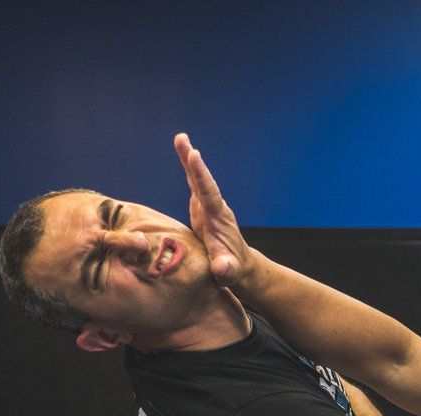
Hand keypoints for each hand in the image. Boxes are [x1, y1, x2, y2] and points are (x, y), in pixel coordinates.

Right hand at [173, 132, 253, 285]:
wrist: (240, 266)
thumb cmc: (233, 270)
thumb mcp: (229, 272)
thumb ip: (225, 268)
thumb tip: (221, 267)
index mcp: (218, 219)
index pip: (209, 193)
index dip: (201, 175)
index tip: (194, 155)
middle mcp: (214, 208)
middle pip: (202, 181)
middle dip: (192, 161)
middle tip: (182, 139)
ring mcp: (208, 208)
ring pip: (197, 180)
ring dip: (188, 160)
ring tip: (180, 138)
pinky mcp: (202, 211)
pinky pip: (194, 186)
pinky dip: (188, 171)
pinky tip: (184, 156)